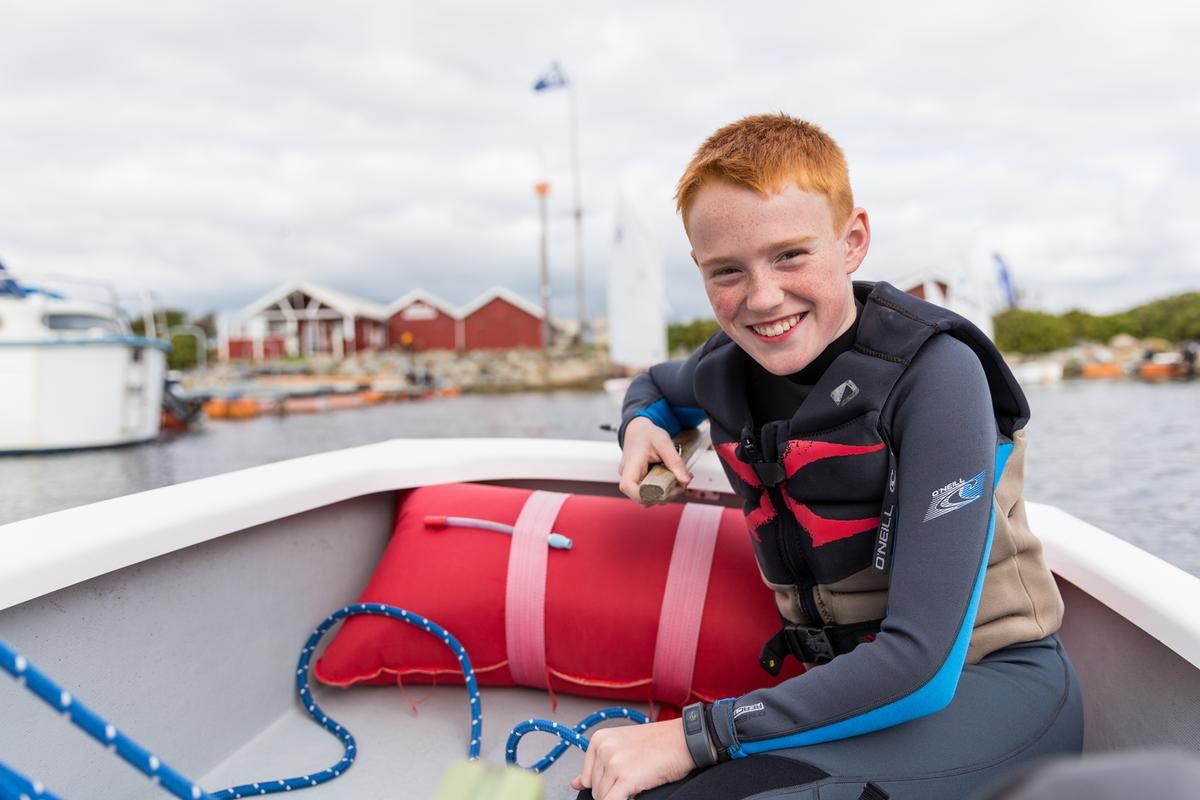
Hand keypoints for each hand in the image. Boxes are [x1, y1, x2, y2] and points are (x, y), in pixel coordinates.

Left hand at [570, 718, 695, 799]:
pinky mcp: (626, 778)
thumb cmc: (659, 743)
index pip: (587, 777)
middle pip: (595, 789)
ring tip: (639, 783)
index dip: (604, 784)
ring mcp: (614, 763)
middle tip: (634, 780)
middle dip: (612, 791)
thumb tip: (575, 783)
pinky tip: (633, 795)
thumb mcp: (622, 747)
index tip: (620, 780)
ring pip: (604, 797)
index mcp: (599, 739)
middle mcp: (603, 749)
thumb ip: (596, 765)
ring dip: (620, 796)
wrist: (685, 740)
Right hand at [618, 417, 692, 502]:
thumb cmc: (647, 434)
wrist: (638, 431)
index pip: (628, 487)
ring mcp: (632, 481)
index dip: (646, 494)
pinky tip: (673, 480)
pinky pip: (650, 493)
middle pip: (641, 498)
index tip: (666, 490)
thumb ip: (675, 461)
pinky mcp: (639, 483)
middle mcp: (627, 476)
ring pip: (647, 498)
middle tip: (681, 485)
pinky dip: (663, 490)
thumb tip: (686, 480)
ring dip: (665, 495)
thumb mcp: (664, 442)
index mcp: (630, 464)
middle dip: (664, 496)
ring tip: (680, 482)